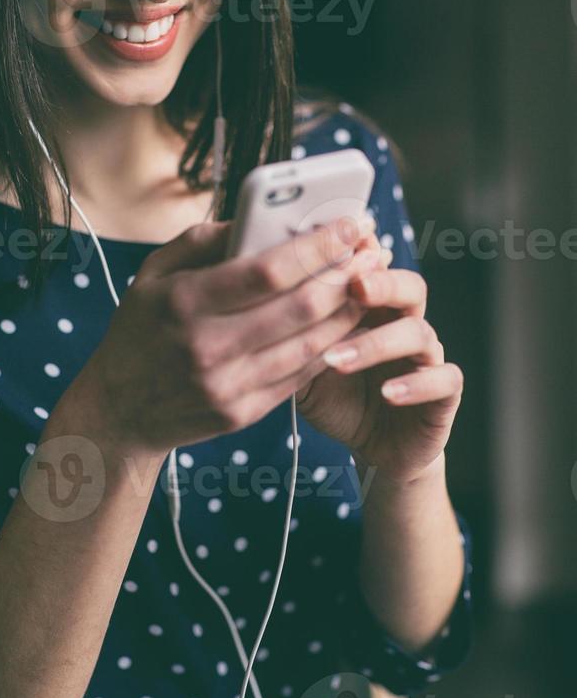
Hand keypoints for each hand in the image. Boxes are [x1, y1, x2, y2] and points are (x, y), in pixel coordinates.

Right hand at [82, 214, 380, 459]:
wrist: (119, 411)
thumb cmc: (139, 330)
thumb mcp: (153, 275)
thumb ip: (202, 241)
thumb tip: (256, 217)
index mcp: (184, 301)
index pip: (268, 270)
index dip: (318, 246)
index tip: (352, 225)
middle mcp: (207, 346)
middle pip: (300, 307)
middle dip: (347, 275)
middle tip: (373, 253)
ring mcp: (227, 385)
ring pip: (311, 344)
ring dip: (349, 311)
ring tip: (369, 284)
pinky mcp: (242, 414)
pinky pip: (300, 376)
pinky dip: (330, 346)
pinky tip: (345, 323)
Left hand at [294, 252, 464, 485]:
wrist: (375, 448)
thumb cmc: (336, 396)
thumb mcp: (302, 362)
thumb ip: (290, 332)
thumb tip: (252, 300)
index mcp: (373, 308)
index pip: (373, 269)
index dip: (358, 257)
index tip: (332, 249)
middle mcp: (405, 323)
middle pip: (409, 286)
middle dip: (382, 282)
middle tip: (354, 287)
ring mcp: (429, 356)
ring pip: (419, 333)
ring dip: (377, 343)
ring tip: (337, 359)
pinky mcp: (445, 393)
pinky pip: (444, 379)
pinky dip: (416, 385)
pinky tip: (387, 392)